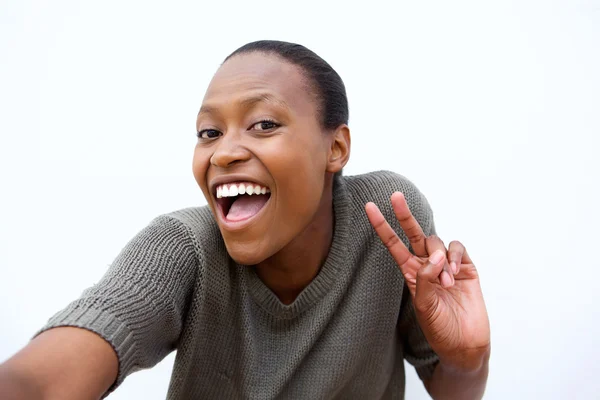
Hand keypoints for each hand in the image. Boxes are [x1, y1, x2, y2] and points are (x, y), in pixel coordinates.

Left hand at [365, 192, 489, 371]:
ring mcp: (446, 265)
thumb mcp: (424, 306)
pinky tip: (454, 272)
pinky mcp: (465, 268)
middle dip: (405, 214)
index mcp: (410, 272)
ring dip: (440, 257)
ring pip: (437, 241)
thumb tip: (433, 258)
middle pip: (414, 233)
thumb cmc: (439, 329)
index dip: (382, 226)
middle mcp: (426, 265)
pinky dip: (453, 256)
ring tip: (445, 282)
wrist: (465, 345)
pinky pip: (457, 249)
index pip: (393, 244)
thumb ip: (424, 280)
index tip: (369, 207)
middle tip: (395, 196)